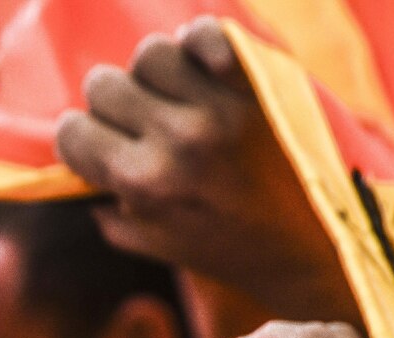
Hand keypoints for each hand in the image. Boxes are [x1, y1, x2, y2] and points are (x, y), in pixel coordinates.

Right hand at [54, 18, 355, 322]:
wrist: (321, 242)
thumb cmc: (234, 247)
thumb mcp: (156, 242)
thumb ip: (110, 207)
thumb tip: (81, 174)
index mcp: (144, 184)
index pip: (72, 132)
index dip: (79, 139)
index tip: (96, 145)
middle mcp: (176, 139)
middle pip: (104, 86)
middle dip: (112, 106)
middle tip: (137, 123)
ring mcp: (219, 106)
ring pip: (150, 55)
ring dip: (154, 74)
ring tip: (174, 96)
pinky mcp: (258, 82)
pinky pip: (207, 33)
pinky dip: (200, 42)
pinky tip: (206, 67)